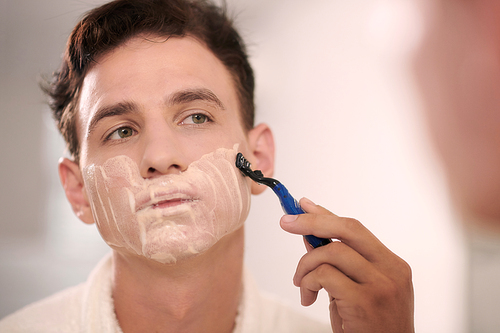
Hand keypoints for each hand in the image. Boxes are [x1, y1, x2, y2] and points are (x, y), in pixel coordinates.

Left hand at [280, 197, 413, 332]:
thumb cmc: (368, 327)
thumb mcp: (354, 290)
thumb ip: (337, 263)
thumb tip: (310, 235)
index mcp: (392, 264)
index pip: (356, 229)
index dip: (326, 214)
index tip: (303, 205)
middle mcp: (391, 270)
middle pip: (348, 229)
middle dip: (312, 221)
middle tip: (286, 222)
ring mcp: (380, 285)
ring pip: (332, 252)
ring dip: (305, 265)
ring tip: (300, 283)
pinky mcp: (364, 301)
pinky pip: (324, 276)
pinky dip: (308, 282)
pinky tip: (307, 298)